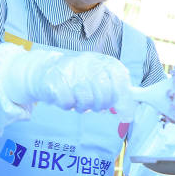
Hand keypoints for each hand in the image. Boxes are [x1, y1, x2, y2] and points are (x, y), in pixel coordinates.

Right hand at [6, 49, 131, 112]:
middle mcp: (89, 62)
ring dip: (84, 106)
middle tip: (95, 105)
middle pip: (104, 93)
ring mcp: (71, 70)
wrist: (46, 70)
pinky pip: (68, 103)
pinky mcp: (54, 80)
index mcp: (103, 61)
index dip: (124, 99)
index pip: (120, 79)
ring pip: (87, 101)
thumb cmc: (78, 78)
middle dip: (101, 105)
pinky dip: (68, 105)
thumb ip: (117, 94)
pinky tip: (66, 97)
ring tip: (79, 100)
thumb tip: (128, 114)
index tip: (125, 114)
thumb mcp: (101, 80)